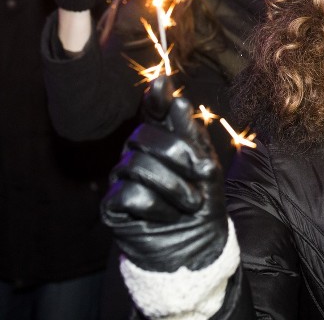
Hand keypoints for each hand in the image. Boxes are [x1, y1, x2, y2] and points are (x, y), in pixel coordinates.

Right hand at [102, 77, 227, 271]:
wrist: (197, 244)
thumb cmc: (203, 202)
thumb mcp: (207, 168)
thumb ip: (192, 137)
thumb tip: (178, 101)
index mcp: (162, 140)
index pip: (152, 113)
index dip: (154, 98)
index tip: (162, 82)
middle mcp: (137, 153)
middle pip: (144, 135)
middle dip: (179, 154)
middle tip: (203, 176)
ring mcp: (122, 177)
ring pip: (139, 165)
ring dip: (175, 186)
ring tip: (191, 203)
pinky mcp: (113, 205)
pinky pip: (132, 194)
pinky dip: (158, 207)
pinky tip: (166, 216)